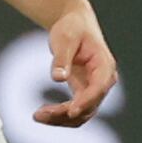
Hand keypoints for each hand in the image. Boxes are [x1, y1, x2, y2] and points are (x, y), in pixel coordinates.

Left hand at [36, 3, 117, 126]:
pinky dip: (60, 115)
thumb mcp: (65, 39)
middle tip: (39, 114)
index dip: (86, 101)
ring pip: (83, 114)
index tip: (70, 111)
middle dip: (66, 114)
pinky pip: (75, 110)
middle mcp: (103, 80)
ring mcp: (95, 89)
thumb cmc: (72, 28)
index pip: (98, 88)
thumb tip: (58, 78)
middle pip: (90, 106)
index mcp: (104, 65)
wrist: (75, 24)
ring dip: (62, 119)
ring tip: (37, 116)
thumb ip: (62, 59)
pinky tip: (42, 114)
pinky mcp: (84, 92)